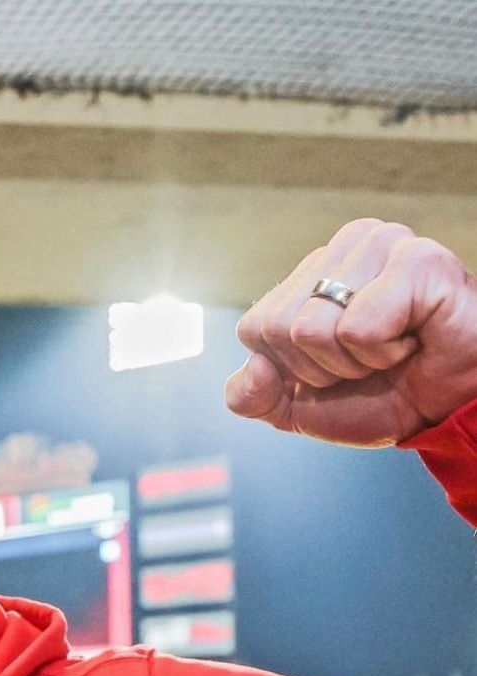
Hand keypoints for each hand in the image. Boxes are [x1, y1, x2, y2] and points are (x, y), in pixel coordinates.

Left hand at [226, 218, 476, 444]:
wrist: (445, 411)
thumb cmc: (381, 396)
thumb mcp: (299, 407)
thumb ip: (253, 396)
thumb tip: (250, 370)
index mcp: (308, 273)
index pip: (254, 329)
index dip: (291, 369)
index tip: (335, 366)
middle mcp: (341, 248)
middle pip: (280, 329)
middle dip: (322, 368)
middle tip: (368, 360)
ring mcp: (382, 245)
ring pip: (313, 328)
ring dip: (355, 361)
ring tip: (393, 348)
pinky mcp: (418, 260)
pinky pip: (358, 328)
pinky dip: (384, 353)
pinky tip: (413, 340)